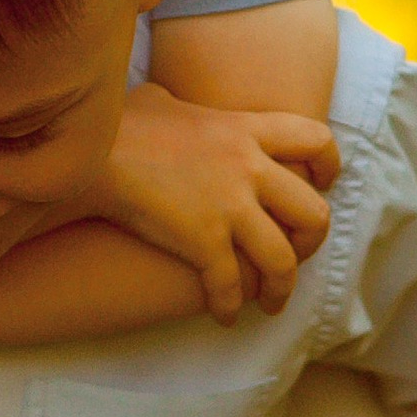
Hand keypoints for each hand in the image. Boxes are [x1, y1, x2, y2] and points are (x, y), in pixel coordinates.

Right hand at [98, 85, 337, 322]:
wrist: (88, 151)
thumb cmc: (114, 122)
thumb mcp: (158, 100)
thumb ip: (180, 105)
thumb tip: (167, 103)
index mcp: (245, 129)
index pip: (315, 140)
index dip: (328, 165)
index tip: (322, 183)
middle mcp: (248, 168)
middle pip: (313, 211)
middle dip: (312, 241)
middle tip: (297, 254)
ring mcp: (228, 207)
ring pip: (282, 259)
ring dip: (281, 287)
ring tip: (271, 302)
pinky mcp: (202, 241)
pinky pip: (231, 285)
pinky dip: (231, 306)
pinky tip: (225, 316)